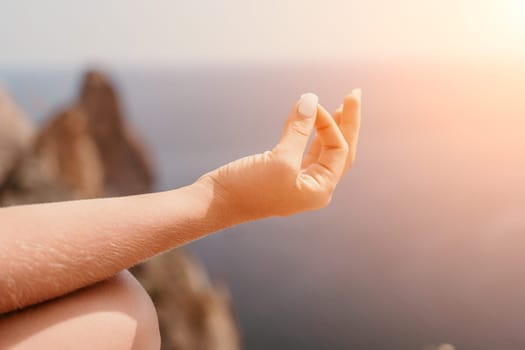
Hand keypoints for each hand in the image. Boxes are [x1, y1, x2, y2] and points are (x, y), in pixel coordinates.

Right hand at [197, 90, 360, 221]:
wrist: (216, 202)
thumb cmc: (249, 188)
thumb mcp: (279, 159)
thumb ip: (298, 130)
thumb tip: (311, 99)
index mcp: (320, 190)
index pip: (338, 150)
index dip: (329, 124)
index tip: (310, 105)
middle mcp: (314, 187)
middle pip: (339, 150)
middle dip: (347, 123)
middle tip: (354, 94)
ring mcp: (298, 180)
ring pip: (322, 149)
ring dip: (330, 126)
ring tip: (341, 104)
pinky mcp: (282, 173)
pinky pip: (304, 149)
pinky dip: (308, 132)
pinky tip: (312, 119)